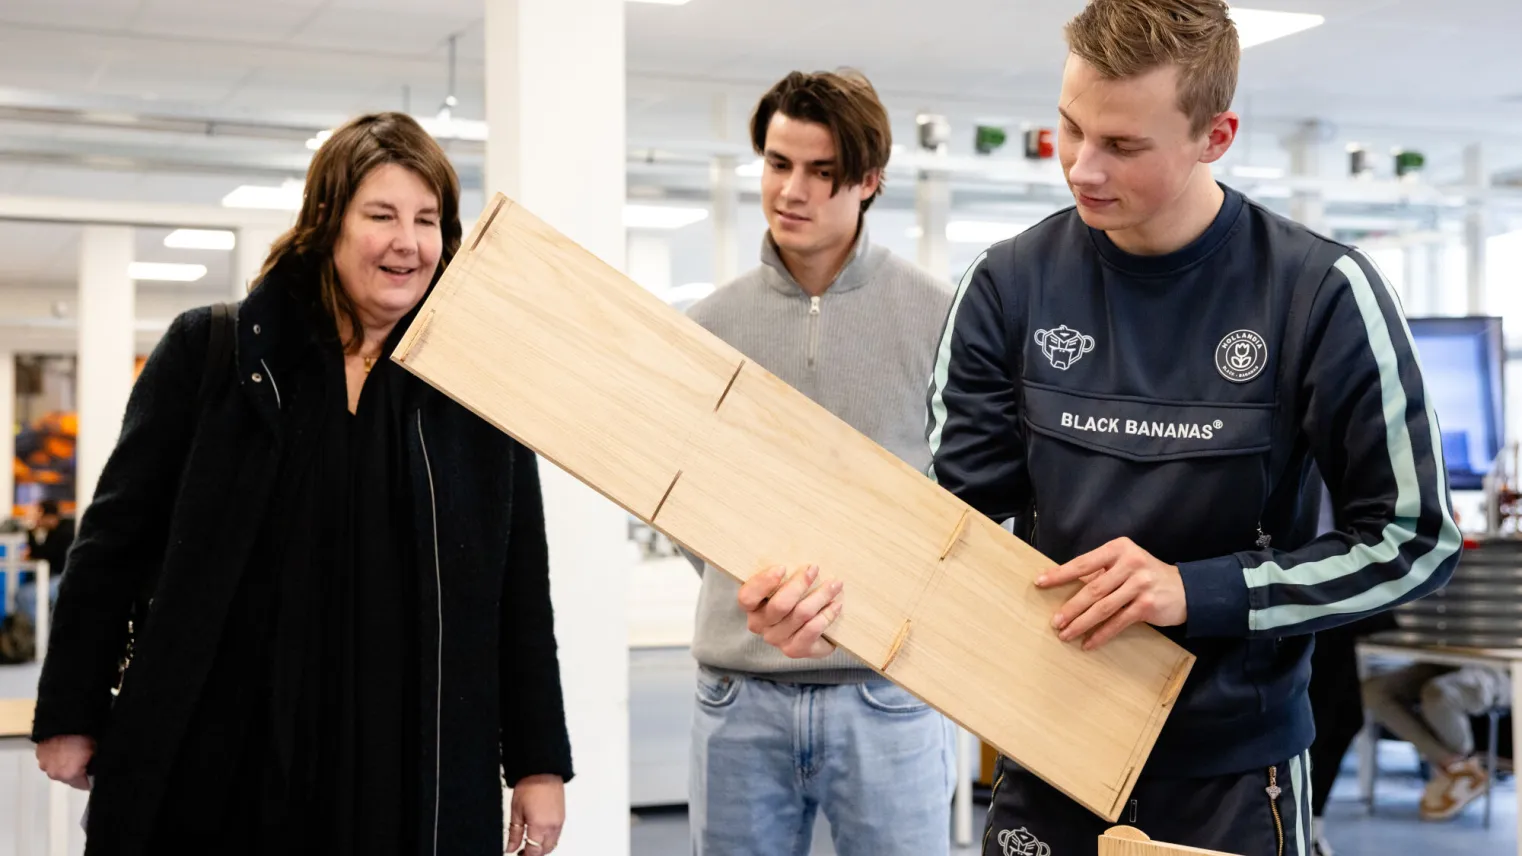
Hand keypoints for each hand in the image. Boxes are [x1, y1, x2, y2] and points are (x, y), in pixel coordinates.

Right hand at [36, 735, 93, 789]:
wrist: (63, 720)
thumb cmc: (81, 734)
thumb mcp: (96, 750)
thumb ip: (96, 764)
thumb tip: (97, 768)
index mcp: (70, 775)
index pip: (85, 785)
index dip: (91, 779)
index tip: (94, 772)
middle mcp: (56, 774)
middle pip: (70, 779)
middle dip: (78, 773)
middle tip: (86, 761)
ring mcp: (46, 765)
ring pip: (59, 770)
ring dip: (66, 766)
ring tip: (74, 753)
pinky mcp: (40, 755)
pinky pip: (51, 762)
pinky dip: (57, 758)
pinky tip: (65, 749)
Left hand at [506, 774, 563, 854]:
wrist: (543, 770)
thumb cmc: (529, 786)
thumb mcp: (516, 811)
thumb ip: (514, 833)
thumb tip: (511, 847)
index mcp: (540, 826)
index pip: (534, 851)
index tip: (518, 855)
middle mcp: (552, 826)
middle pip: (545, 850)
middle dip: (534, 853)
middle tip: (522, 851)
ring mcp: (559, 822)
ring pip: (552, 844)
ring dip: (542, 847)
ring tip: (530, 842)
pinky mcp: (562, 816)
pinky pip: (557, 835)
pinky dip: (548, 839)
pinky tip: (539, 833)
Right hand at [737, 564, 843, 659]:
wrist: (810, 631)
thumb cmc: (794, 598)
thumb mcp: (784, 583)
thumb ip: (785, 573)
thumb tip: (800, 547)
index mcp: (751, 606)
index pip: (747, 597)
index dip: (763, 582)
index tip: (783, 567)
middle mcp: (759, 625)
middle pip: (779, 605)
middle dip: (800, 584)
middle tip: (815, 569)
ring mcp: (776, 639)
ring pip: (801, 615)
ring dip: (821, 596)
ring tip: (835, 584)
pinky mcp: (794, 650)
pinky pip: (812, 630)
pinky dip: (826, 615)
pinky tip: (836, 604)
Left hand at [1035, 537, 1186, 650]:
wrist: (1186, 590)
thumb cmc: (1146, 576)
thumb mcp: (1125, 564)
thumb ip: (1101, 572)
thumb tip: (1065, 587)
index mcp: (1118, 549)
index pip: (1083, 562)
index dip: (1060, 574)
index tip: (1040, 582)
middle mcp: (1130, 563)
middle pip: (1092, 588)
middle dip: (1071, 607)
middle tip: (1055, 621)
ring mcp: (1140, 584)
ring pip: (1103, 607)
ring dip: (1082, 623)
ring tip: (1065, 634)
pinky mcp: (1147, 605)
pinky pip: (1118, 622)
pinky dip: (1101, 634)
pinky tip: (1088, 643)